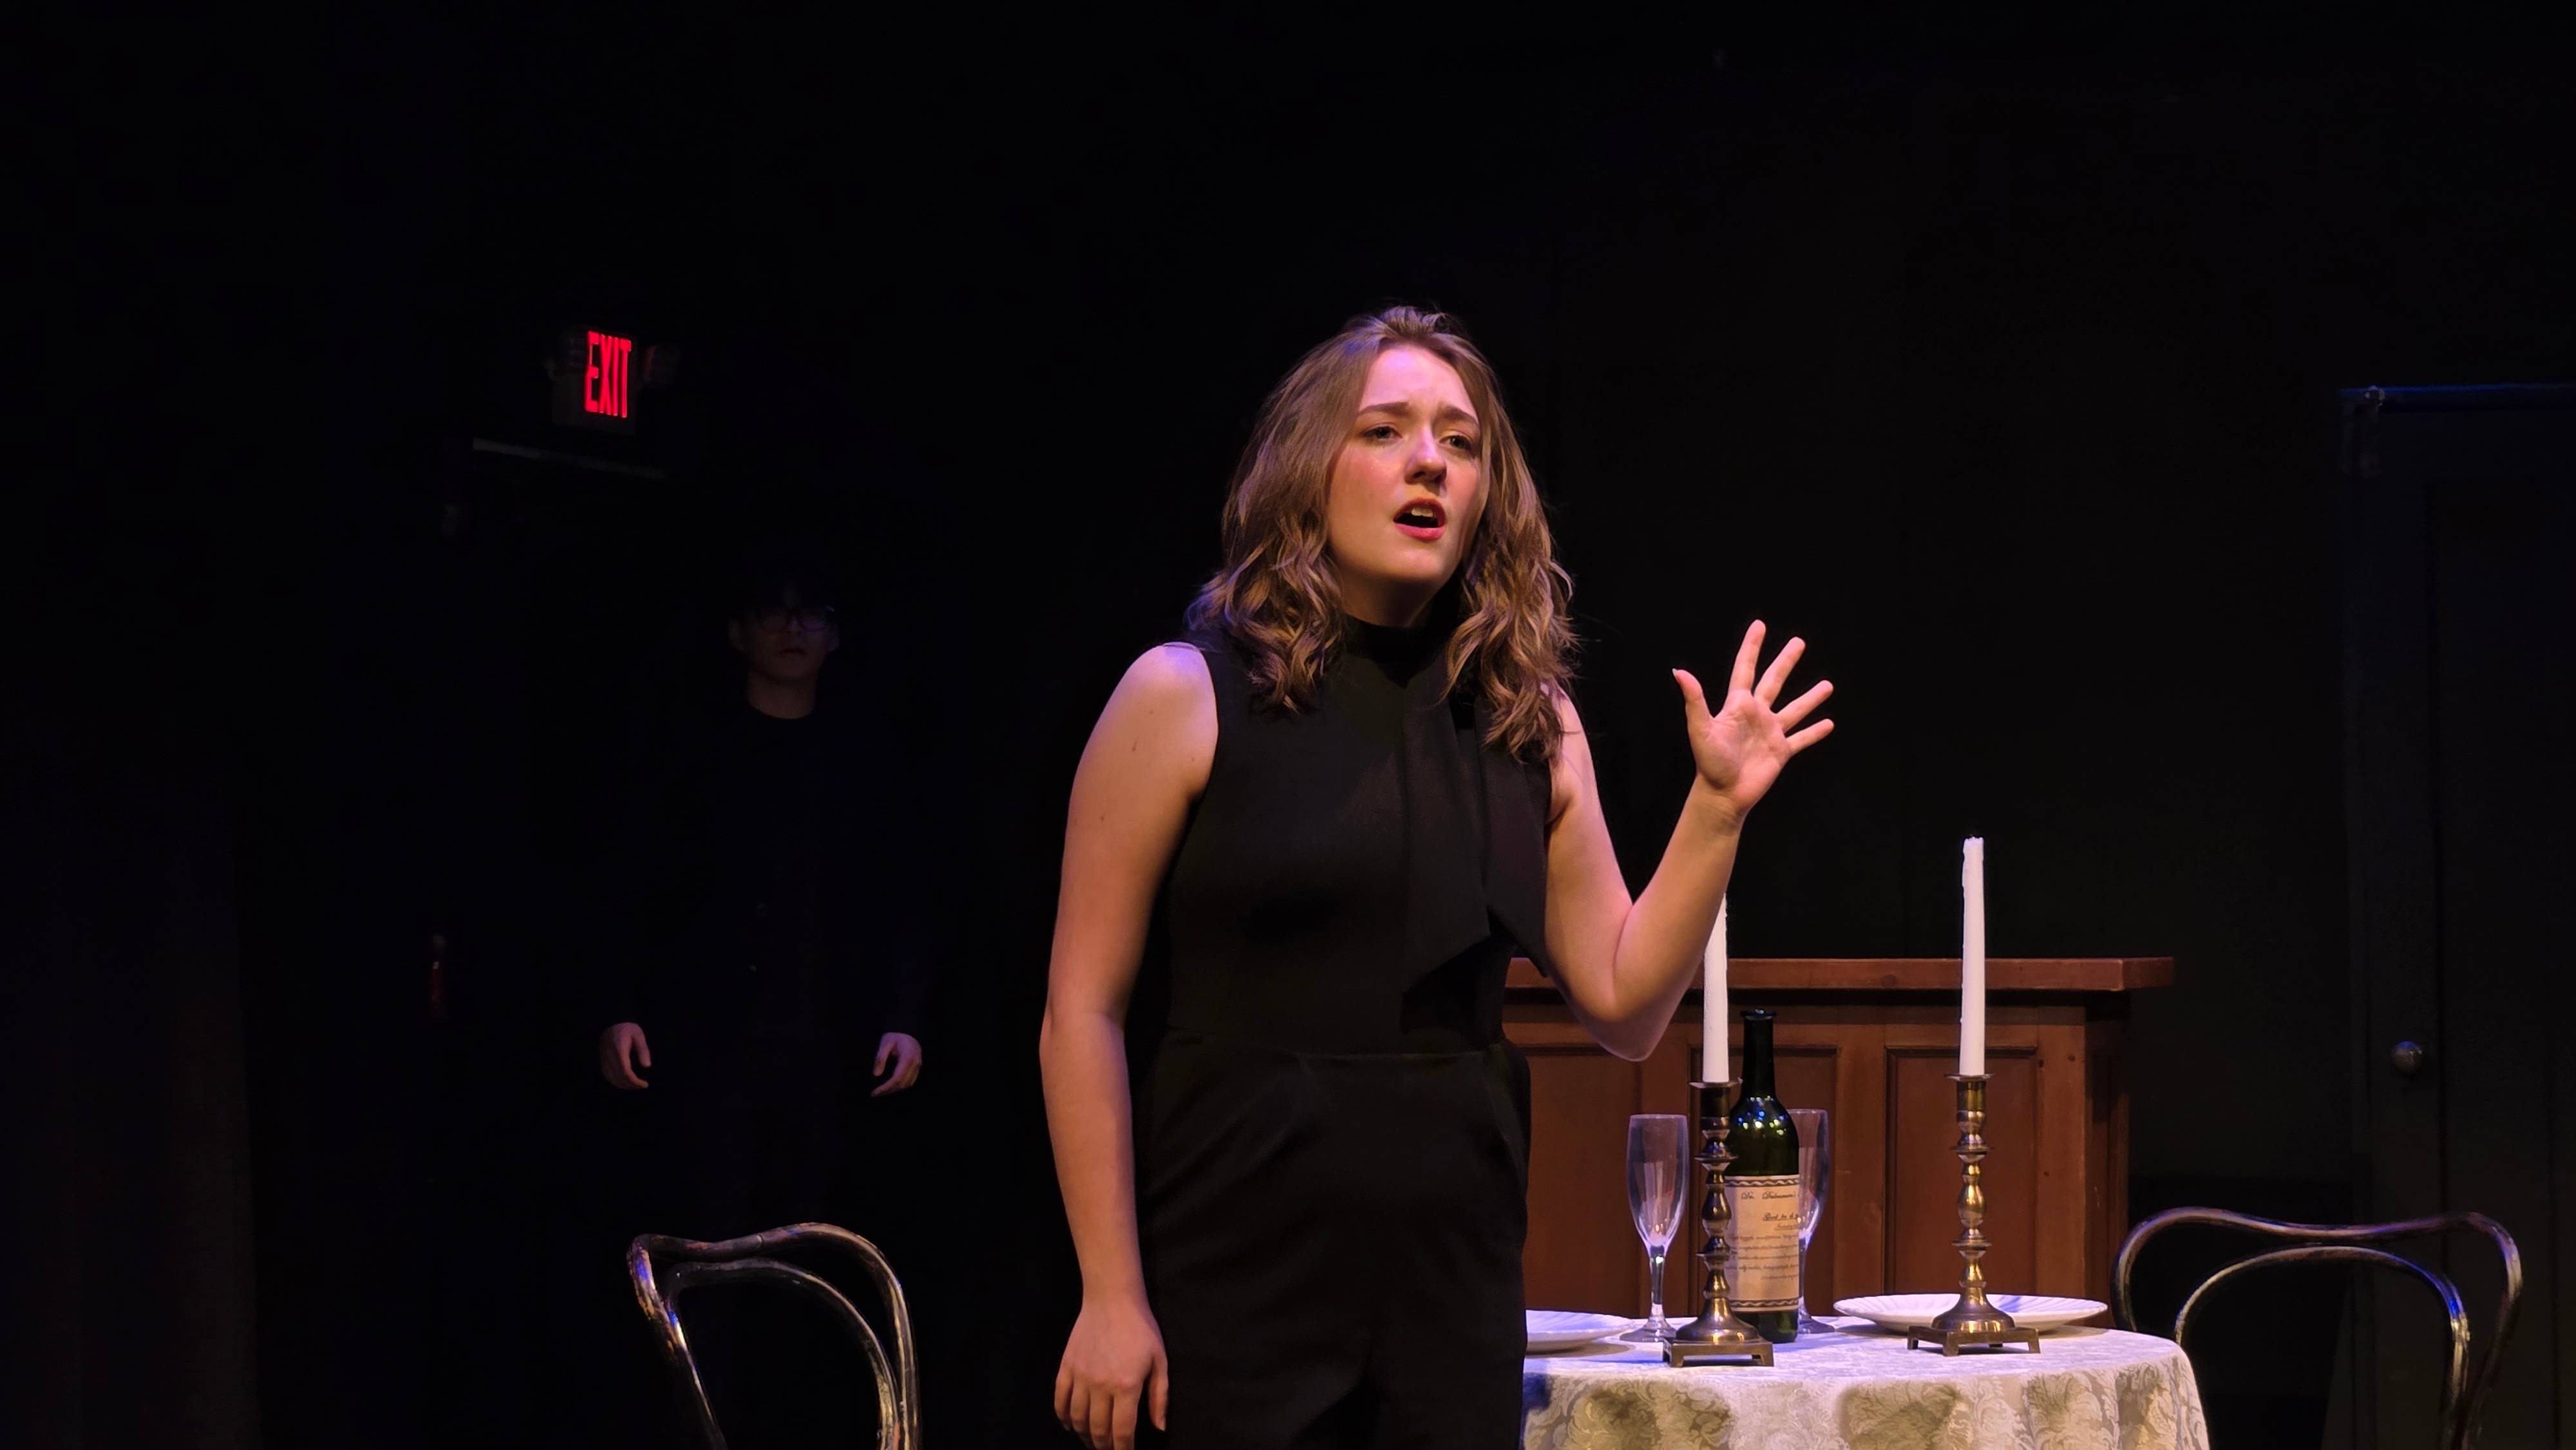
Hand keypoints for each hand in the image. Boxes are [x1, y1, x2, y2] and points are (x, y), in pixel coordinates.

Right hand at [599, 1022, 651, 1089]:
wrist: (612, 1022)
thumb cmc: (628, 1029)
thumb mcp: (639, 1035)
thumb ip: (643, 1050)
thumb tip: (647, 1066)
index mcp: (619, 1049)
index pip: (625, 1071)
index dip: (634, 1081)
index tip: (644, 1084)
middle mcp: (608, 1055)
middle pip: (618, 1077)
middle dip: (630, 1085)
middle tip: (642, 1086)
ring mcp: (603, 1058)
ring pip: (611, 1078)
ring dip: (623, 1085)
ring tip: (635, 1086)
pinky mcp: (601, 1060)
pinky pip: (607, 1075)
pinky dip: (616, 1082)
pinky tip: (625, 1082)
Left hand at [870, 1031, 923, 1095]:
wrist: (907, 1031)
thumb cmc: (895, 1036)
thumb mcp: (885, 1043)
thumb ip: (880, 1058)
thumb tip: (876, 1075)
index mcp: (907, 1057)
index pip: (897, 1078)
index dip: (886, 1087)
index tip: (875, 1092)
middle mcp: (915, 1064)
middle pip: (902, 1084)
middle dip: (888, 1091)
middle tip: (875, 1094)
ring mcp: (918, 1066)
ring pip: (907, 1084)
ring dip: (894, 1090)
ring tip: (881, 1092)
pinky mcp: (917, 1068)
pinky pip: (910, 1081)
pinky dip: (900, 1086)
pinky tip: (891, 1087)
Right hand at [1054, 1293, 1168, 1449]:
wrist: (1111, 1299)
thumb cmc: (1140, 1329)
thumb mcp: (1159, 1361)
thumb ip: (1159, 1397)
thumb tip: (1159, 1427)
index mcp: (1126, 1386)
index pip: (1122, 1431)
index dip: (1123, 1449)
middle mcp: (1100, 1385)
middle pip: (1098, 1429)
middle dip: (1104, 1446)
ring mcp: (1080, 1376)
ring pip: (1077, 1418)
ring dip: (1084, 1435)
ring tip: (1092, 1441)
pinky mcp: (1066, 1367)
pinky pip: (1059, 1400)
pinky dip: (1063, 1417)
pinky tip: (1071, 1425)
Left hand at [1673, 620, 1833, 823]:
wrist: (1723, 795)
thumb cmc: (1709, 763)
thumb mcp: (1701, 729)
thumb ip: (1694, 700)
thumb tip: (1679, 672)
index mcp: (1737, 705)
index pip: (1745, 668)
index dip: (1752, 647)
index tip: (1759, 625)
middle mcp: (1756, 715)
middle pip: (1774, 681)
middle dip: (1786, 661)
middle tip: (1799, 642)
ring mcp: (1770, 733)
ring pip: (1794, 709)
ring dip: (1810, 698)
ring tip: (1828, 685)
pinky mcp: (1781, 752)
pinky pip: (1801, 739)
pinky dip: (1815, 732)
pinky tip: (1829, 724)